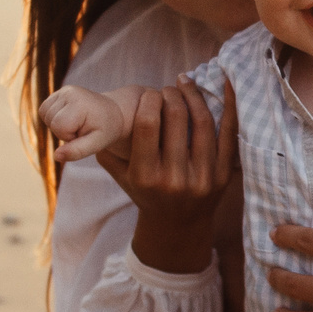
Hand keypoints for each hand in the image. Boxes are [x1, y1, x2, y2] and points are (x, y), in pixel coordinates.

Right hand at [39, 85, 127, 162]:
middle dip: (63, 131)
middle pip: (50, 121)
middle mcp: (69, 92)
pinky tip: (68, 118)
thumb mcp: (97, 144)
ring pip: (44, 114)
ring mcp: (64, 90)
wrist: (113, 112)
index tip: (84, 134)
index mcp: (80, 104)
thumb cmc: (106, 129)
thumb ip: (77, 151)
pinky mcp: (60, 92)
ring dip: (58, 125)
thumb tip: (56, 156)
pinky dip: (53, 117)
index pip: (58, 127)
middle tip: (81, 129)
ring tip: (76, 124)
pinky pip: (44, 109)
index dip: (68, 136)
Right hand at [100, 79, 238, 274]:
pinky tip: (227, 84)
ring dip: (194, 95)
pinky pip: (229, 134)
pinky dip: (230, 106)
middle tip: (168, 88)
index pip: (146, 125)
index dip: (149, 100)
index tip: (151, 93)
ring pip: (202, 122)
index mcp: (145, 176)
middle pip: (175, 118)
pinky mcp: (223, 176)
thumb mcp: (121, 177)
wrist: (178, 227)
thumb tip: (82, 123)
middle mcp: (173, 178)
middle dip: (171, 94)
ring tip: (186, 85)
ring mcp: (201, 178)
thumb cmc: (146, 194)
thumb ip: (104, 150)